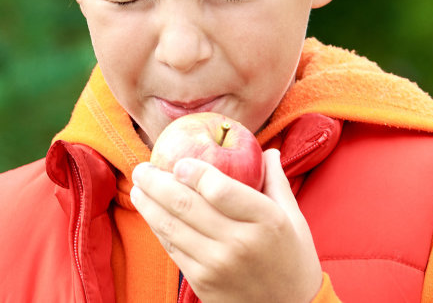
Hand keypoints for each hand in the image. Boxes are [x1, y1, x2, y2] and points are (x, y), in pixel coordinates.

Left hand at [130, 149, 322, 302]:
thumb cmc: (293, 259)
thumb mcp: (294, 218)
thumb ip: (276, 181)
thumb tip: (267, 150)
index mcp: (265, 220)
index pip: (218, 188)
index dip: (192, 171)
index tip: (178, 162)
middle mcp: (238, 242)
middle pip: (185, 204)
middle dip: (156, 182)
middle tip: (142, 168)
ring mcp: (217, 264)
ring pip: (171, 226)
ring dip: (148, 204)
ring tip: (138, 187)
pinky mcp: (202, 281)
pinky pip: (172, 248)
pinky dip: (157, 227)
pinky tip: (150, 213)